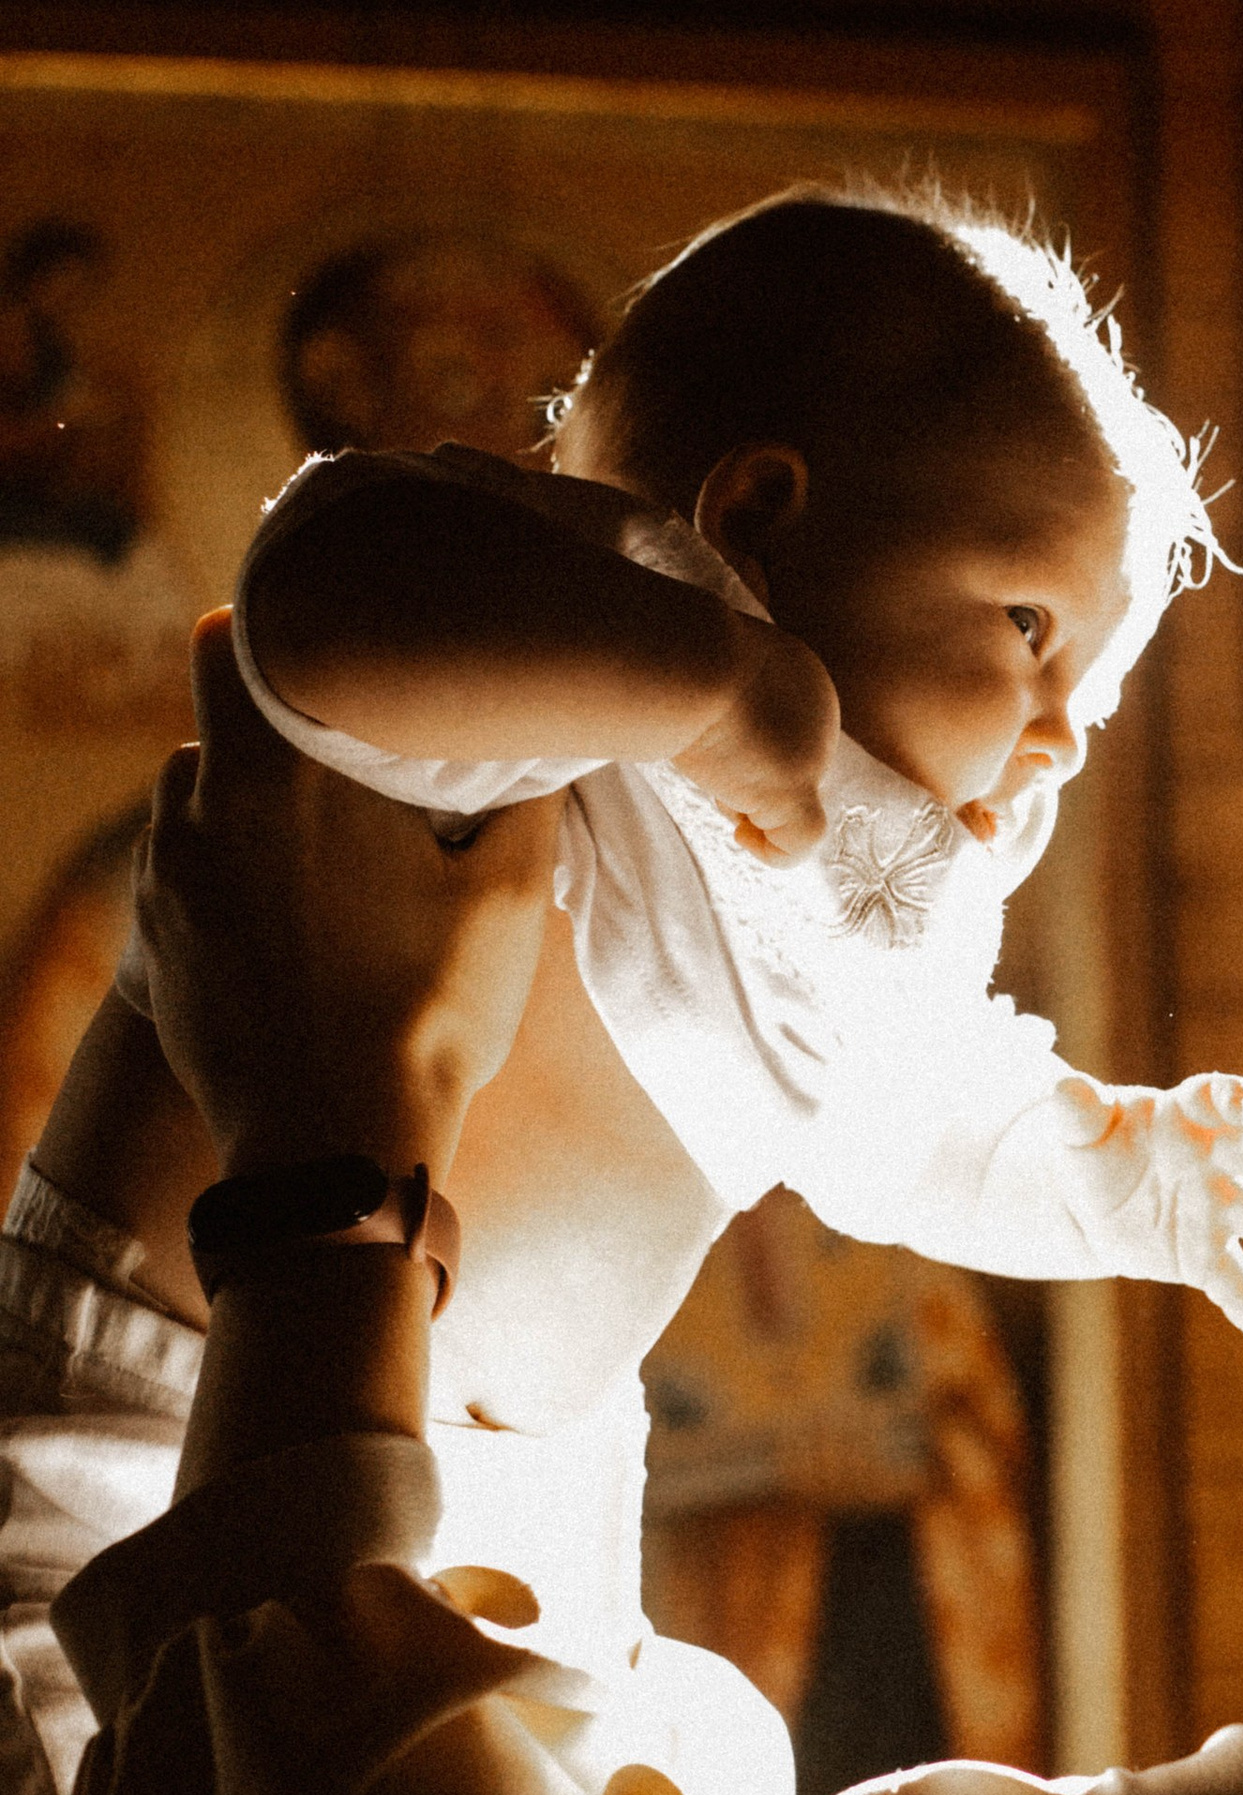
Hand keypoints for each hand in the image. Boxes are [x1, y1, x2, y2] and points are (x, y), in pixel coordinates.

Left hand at [139, 615, 559, 1179]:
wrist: (337, 1153)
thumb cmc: (427, 1018)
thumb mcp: (508, 894)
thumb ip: (521, 791)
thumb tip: (537, 738)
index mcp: (276, 774)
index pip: (232, 641)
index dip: (282, 641)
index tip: (341, 665)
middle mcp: (195, 813)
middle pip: (216, 723)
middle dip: (276, 736)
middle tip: (351, 773)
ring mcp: (163, 882)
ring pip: (195, 798)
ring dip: (249, 808)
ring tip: (326, 857)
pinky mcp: (154, 943)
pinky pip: (185, 871)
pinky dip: (230, 876)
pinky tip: (296, 923)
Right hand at [668, 620, 838, 862]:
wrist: (685, 657)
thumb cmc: (678, 653)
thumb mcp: (708, 666)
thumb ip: (722, 692)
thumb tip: (702, 722)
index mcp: (801, 676)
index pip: (784, 731)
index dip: (748, 750)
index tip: (713, 749)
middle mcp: (821, 713)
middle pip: (788, 769)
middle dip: (748, 783)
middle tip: (711, 773)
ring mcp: (813, 755)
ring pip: (793, 804)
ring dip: (753, 810)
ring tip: (717, 788)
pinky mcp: (796, 789)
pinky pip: (801, 841)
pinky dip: (774, 852)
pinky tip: (743, 838)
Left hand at [1049, 1069, 1242, 1352]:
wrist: (1093, 1200)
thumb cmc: (1099, 1148)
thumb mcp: (1080, 1127)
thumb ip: (1078, 1108)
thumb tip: (1064, 1087)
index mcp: (1190, 1116)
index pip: (1216, 1097)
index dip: (1230, 1095)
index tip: (1238, 1100)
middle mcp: (1218, 1159)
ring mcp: (1219, 1209)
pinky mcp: (1208, 1256)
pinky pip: (1235, 1286)